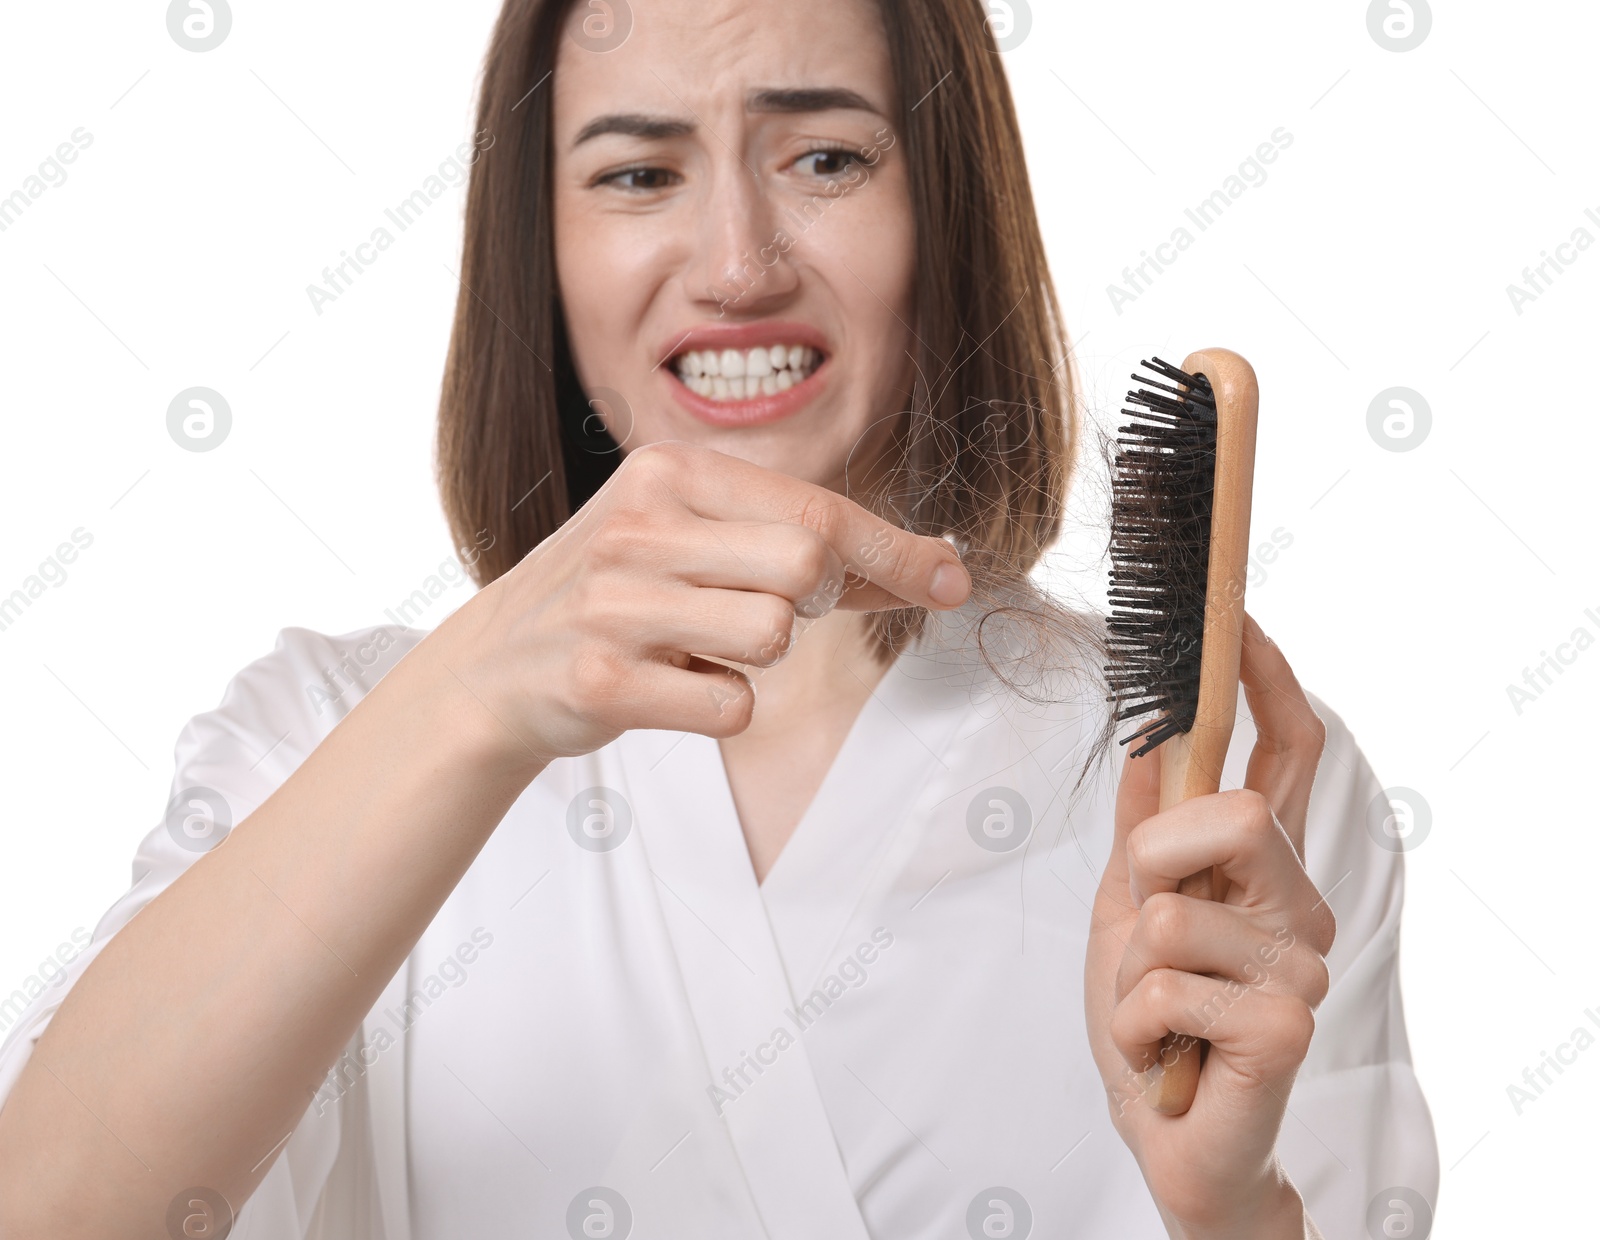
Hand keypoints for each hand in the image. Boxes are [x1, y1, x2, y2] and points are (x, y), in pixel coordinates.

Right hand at [430, 439, 970, 769]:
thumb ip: (799, 542)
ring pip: (773, 637)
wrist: (493, 668)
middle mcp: (638, 524)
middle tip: (763, 613)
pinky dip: (720, 706)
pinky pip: (731, 705)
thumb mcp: (690, 537)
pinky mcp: (600, 678)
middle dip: (816, 603)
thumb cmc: (619, 596)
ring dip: (756, 657)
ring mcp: (614, 602)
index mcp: (667, 471)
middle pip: (808, 568)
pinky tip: (669, 685)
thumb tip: (936, 566)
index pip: (815, 507)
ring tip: (695, 644)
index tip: (952, 580)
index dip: (896, 549)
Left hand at [1083, 614, 1335, 1237]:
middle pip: (1230, 814)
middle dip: (1154, 864)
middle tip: (1147, 928)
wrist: (1171, 1141)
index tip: (1237, 613)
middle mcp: (1300, 903)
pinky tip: (1163, 1055)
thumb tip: (1145, 741)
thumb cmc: (1152, 1024)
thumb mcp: (1126, 912)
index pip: (1285, 753)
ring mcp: (1304, 962)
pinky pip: (1165, 986)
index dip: (1265, 679)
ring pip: (1173, 911)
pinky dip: (1134, 1024)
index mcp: (1262, 868)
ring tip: (1155, 1013)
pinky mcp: (1290, 1023)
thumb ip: (1145, 834)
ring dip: (1129, 969)